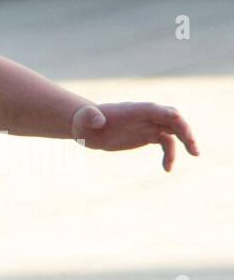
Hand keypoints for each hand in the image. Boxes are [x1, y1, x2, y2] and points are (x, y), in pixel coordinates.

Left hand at [71, 102, 199, 172]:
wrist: (86, 127)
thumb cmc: (84, 121)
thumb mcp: (85, 119)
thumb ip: (91, 116)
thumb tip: (99, 120)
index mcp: (136, 110)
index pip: (161, 111)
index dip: (175, 120)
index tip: (184, 134)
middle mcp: (147, 116)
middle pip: (174, 119)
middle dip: (186, 131)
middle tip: (194, 149)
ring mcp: (149, 125)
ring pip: (174, 131)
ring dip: (186, 142)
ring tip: (195, 155)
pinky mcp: (148, 135)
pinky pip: (166, 143)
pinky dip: (170, 155)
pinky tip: (167, 169)